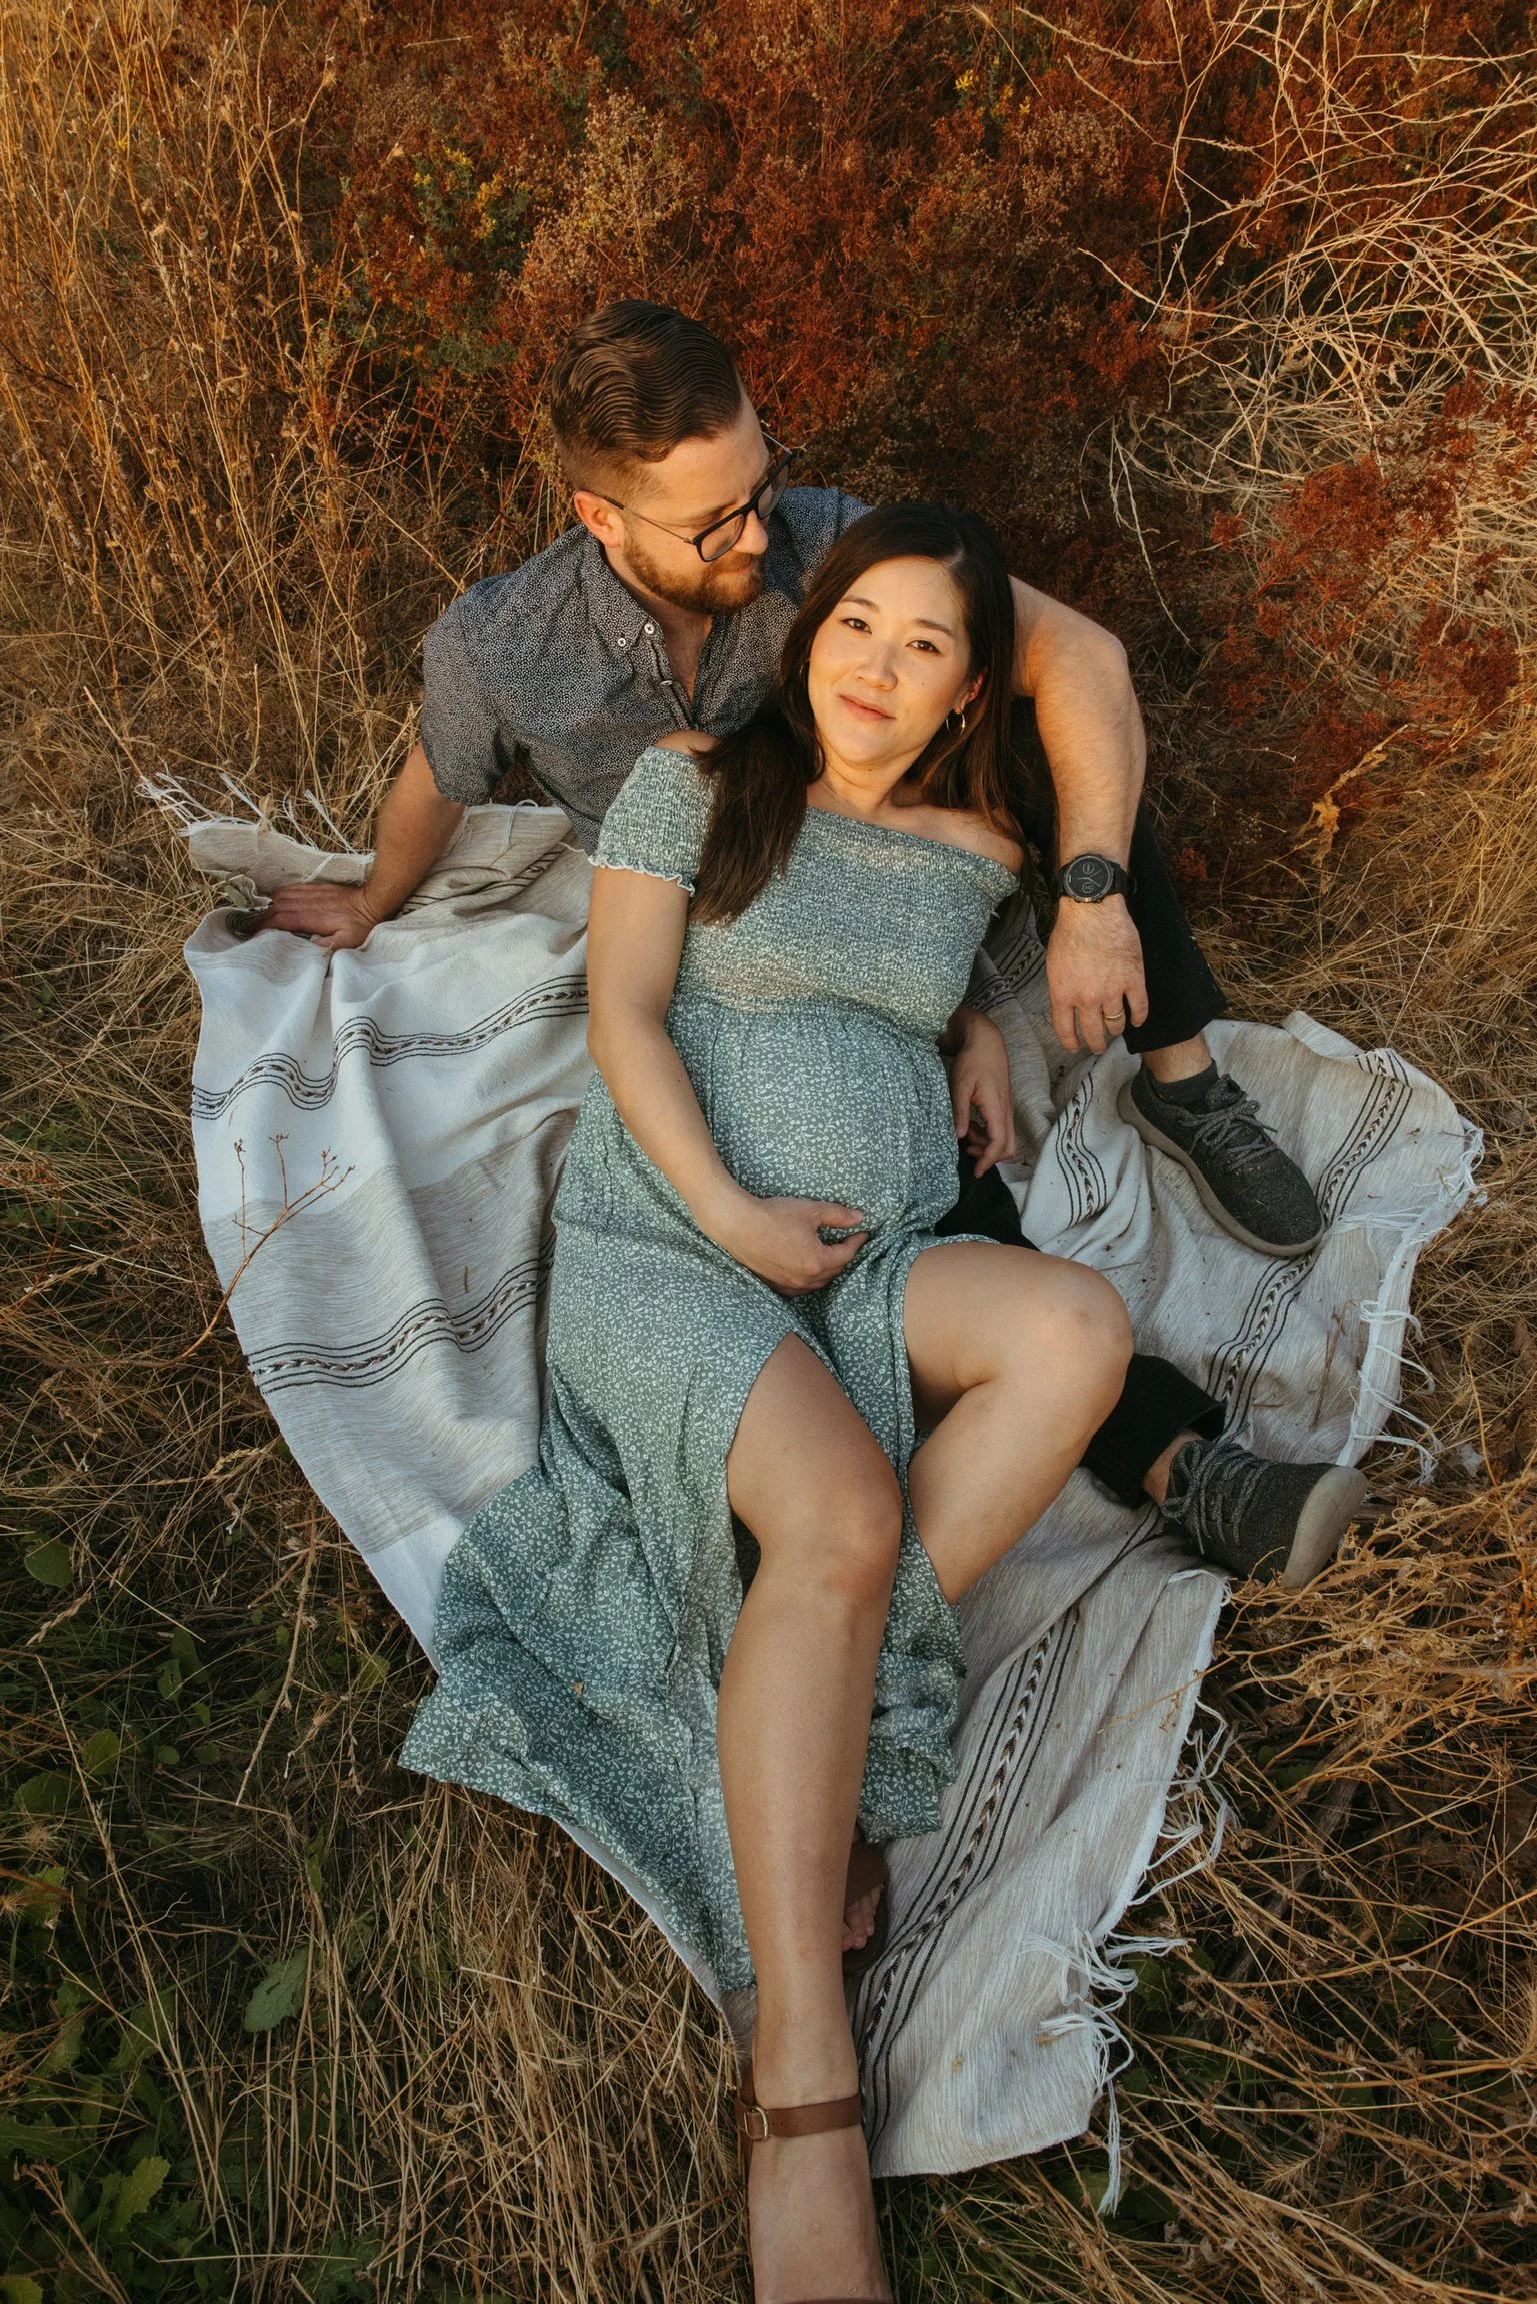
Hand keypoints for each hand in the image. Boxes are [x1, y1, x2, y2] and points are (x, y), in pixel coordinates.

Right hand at [254, 881, 382, 954]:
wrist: (374, 901)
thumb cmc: (362, 925)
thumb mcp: (348, 942)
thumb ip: (326, 946)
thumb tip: (305, 948)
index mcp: (313, 917)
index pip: (282, 919)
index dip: (265, 925)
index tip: (255, 933)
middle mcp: (309, 902)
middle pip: (277, 906)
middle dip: (263, 916)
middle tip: (252, 927)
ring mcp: (312, 892)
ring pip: (282, 895)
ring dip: (269, 905)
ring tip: (261, 916)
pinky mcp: (317, 887)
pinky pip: (292, 888)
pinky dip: (280, 894)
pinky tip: (276, 900)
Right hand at [708, 1192, 868, 1294]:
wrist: (737, 1224)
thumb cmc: (773, 1215)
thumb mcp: (810, 1210)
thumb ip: (837, 1215)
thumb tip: (859, 1217)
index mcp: (816, 1261)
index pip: (846, 1255)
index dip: (857, 1242)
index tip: (863, 1233)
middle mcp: (804, 1278)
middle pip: (834, 1271)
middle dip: (844, 1256)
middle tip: (848, 1242)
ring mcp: (788, 1284)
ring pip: (817, 1282)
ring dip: (828, 1270)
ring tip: (830, 1255)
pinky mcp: (774, 1284)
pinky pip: (800, 1287)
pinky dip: (809, 1279)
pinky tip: (808, 1268)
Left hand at [946, 1008, 1016, 1176]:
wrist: (986, 1042)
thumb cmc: (972, 1061)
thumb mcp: (960, 1086)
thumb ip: (960, 1112)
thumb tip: (960, 1137)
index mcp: (996, 1107)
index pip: (999, 1143)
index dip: (988, 1160)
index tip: (976, 1171)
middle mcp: (1006, 1110)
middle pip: (1008, 1146)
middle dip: (990, 1156)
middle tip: (969, 1154)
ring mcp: (1006, 1108)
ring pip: (1004, 1138)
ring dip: (986, 1144)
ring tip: (966, 1136)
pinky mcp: (1003, 1105)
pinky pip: (1000, 1128)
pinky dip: (987, 1134)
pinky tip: (971, 1125)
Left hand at [1046, 894, 1148, 1053]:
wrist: (1092, 911)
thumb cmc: (1070, 932)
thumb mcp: (1053, 965)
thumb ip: (1061, 988)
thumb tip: (1066, 1004)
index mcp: (1063, 995)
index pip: (1065, 1030)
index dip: (1071, 1042)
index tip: (1075, 1046)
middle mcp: (1087, 999)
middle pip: (1093, 1032)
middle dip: (1096, 1043)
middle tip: (1098, 1046)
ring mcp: (1112, 991)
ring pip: (1116, 1023)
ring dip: (1116, 1030)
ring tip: (1116, 1031)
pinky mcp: (1133, 980)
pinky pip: (1139, 1007)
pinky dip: (1139, 1017)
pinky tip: (1137, 1020)